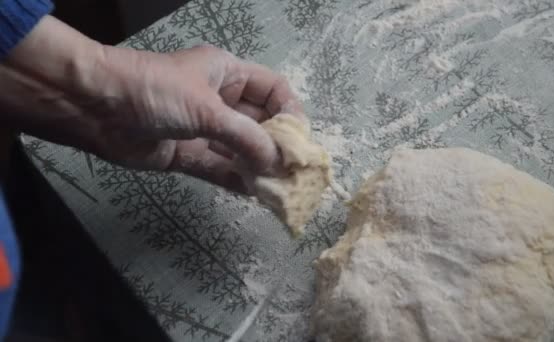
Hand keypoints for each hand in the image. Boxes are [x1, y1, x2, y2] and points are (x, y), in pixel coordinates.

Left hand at [0, 16, 302, 191]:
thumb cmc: (156, 91)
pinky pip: (217, 168)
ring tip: (277, 188)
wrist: (95, 107)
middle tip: (292, 172)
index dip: (290, 113)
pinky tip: (253, 193)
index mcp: (227, 74)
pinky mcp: (185, 153)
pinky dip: (234, 179)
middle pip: (259, 123)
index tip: (298, 140)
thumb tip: (276, 163)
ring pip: (239, 149)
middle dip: (276, 146)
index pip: (273, 91)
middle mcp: (219, 101)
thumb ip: (245, 137)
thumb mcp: (207, 108)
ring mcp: (202, 129)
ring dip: (257, 167)